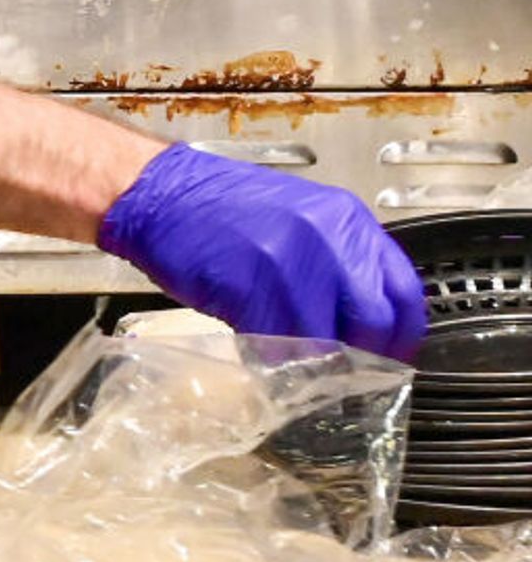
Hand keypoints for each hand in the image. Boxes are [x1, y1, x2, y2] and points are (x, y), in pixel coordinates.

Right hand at [98, 144, 428, 359]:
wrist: (156, 192)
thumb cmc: (218, 206)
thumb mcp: (299, 217)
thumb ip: (338, 258)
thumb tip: (363, 316)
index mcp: (346, 220)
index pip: (405, 291)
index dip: (402, 335)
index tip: (393, 355)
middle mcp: (328, 239)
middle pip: (374, 321)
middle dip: (364, 354)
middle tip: (348, 369)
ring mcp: (290, 264)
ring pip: (327, 339)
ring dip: (312, 360)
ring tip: (294, 357)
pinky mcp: (251, 288)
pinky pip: (279, 343)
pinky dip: (273, 356)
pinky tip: (260, 346)